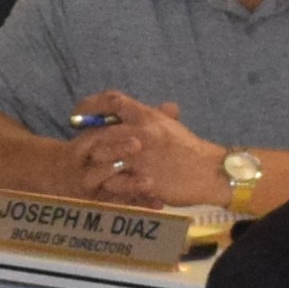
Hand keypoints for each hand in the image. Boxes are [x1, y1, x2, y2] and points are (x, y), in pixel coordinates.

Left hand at [72, 92, 224, 207]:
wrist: (209, 172)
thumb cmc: (187, 149)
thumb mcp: (168, 125)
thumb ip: (145, 116)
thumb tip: (122, 107)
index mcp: (147, 116)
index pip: (112, 100)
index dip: (90, 105)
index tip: (79, 113)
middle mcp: (141, 132)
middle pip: (99, 132)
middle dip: (87, 141)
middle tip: (83, 150)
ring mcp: (141, 157)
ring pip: (101, 157)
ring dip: (97, 164)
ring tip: (98, 171)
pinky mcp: (143, 179)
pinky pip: (113, 182)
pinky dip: (109, 185)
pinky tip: (112, 186)